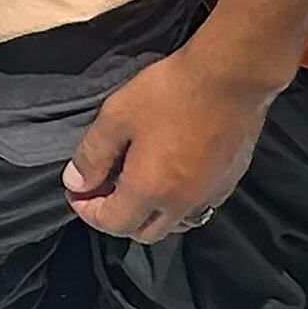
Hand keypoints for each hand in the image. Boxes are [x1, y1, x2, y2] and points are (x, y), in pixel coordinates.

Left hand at [62, 44, 282, 239]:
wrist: (230, 77)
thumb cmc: (169, 93)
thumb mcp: (116, 116)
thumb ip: (92, 155)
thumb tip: (77, 183)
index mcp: (150, 190)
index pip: (112, 223)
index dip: (87, 211)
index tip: (77, 192)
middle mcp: (182, 203)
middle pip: (144, 232)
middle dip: (118, 218)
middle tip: (103, 188)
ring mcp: (210, 194)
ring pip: (175, 224)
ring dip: (151, 214)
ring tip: (137, 184)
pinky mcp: (230, 180)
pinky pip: (199, 206)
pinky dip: (179, 202)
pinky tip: (172, 175)